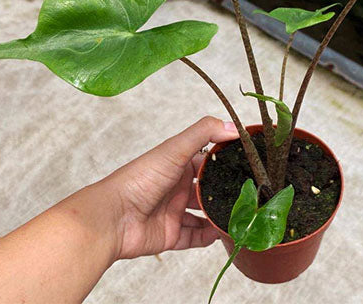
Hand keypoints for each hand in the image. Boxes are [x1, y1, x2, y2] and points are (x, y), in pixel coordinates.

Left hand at [99, 116, 239, 259]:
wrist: (112, 218)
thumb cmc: (139, 179)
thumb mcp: (174, 149)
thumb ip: (204, 132)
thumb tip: (233, 126)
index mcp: (177, 164)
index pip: (207, 160)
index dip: (226, 160)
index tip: (248, 163)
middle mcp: (176, 187)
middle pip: (207, 189)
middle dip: (226, 191)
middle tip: (250, 193)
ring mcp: (173, 212)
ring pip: (203, 214)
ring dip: (219, 215)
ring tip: (241, 215)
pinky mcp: (169, 235)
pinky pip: (194, 237)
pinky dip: (208, 237)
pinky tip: (222, 233)